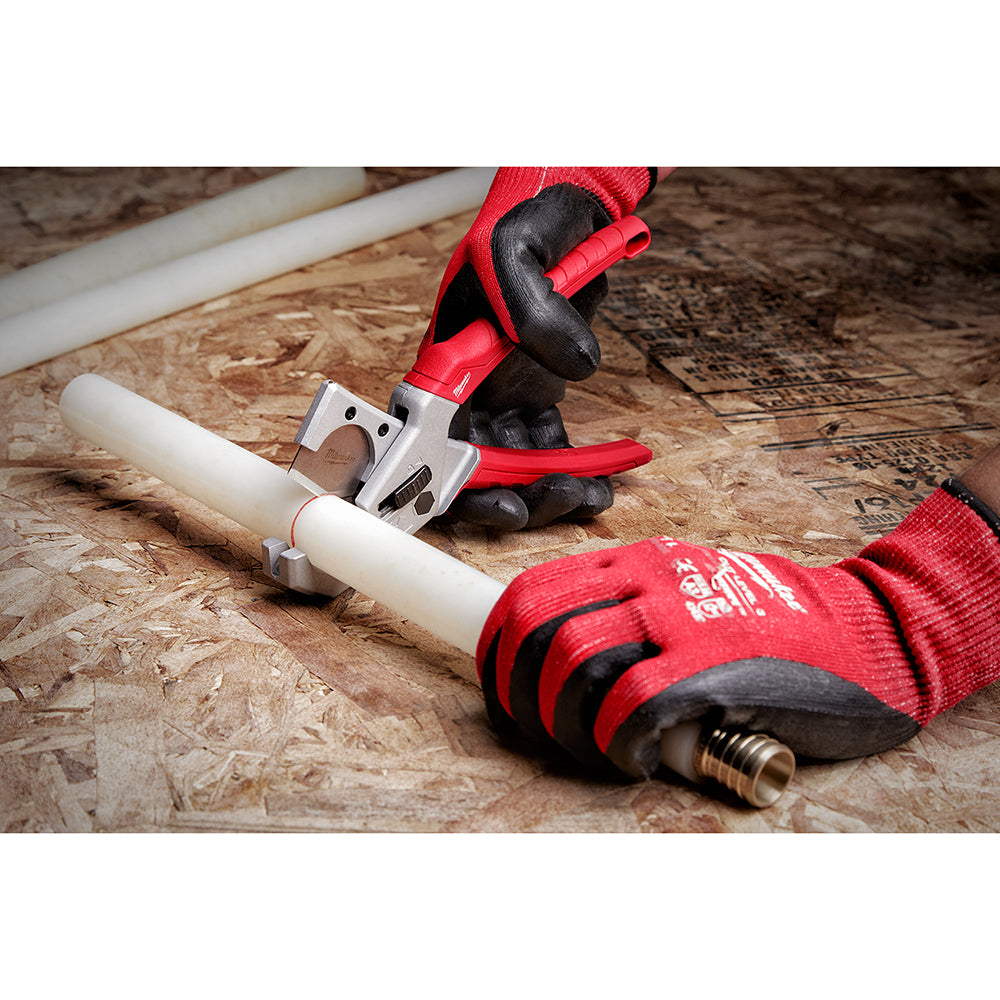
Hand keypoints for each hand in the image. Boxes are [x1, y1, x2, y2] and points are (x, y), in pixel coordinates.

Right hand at [422, 167, 656, 529]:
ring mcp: (505, 391)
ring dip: (548, 489)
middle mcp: (470, 385)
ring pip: (516, 463)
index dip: (448, 482)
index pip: (429, 437)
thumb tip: (574, 369)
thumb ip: (534, 311)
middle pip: (474, 464)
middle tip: (545, 505)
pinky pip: (552, 444)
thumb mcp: (516, 251)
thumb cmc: (527, 219)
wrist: (574, 205)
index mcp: (446, 360)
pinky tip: (603, 478)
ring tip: (588, 495)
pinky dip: (575, 468)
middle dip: (509, 496)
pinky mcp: (540, 392)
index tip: (492, 502)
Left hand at [476, 480, 999, 776]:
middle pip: (536, 627)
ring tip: (582, 746)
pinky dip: (611, 742)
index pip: (532, 591)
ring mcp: (679, 619)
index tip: (497, 683)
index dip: (498, 644)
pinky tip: (628, 757)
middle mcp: (648, 579)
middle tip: (528, 725)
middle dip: (513, 687)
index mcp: (637, 559)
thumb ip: (633, 607)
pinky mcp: (712, 667)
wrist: (869, 630)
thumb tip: (567, 655)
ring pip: (571, 663)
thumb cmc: (776, 621)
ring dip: (558, 720)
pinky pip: (630, 705)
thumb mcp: (692, 587)